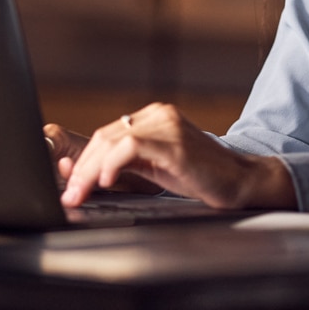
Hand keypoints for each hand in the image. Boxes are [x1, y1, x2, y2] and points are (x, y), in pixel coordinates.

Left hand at [57, 102, 295, 210]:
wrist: (239, 180)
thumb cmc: (199, 176)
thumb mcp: (156, 167)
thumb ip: (125, 165)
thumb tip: (84, 176)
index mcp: (153, 116)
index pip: (106, 135)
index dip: (82, 162)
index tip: (69, 186)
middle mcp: (159, 114)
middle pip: (104, 137)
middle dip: (80, 169)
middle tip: (68, 195)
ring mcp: (167, 125)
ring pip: (113, 141)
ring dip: (89, 171)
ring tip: (80, 194)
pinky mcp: (175, 143)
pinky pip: (132, 147)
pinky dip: (112, 165)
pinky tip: (106, 183)